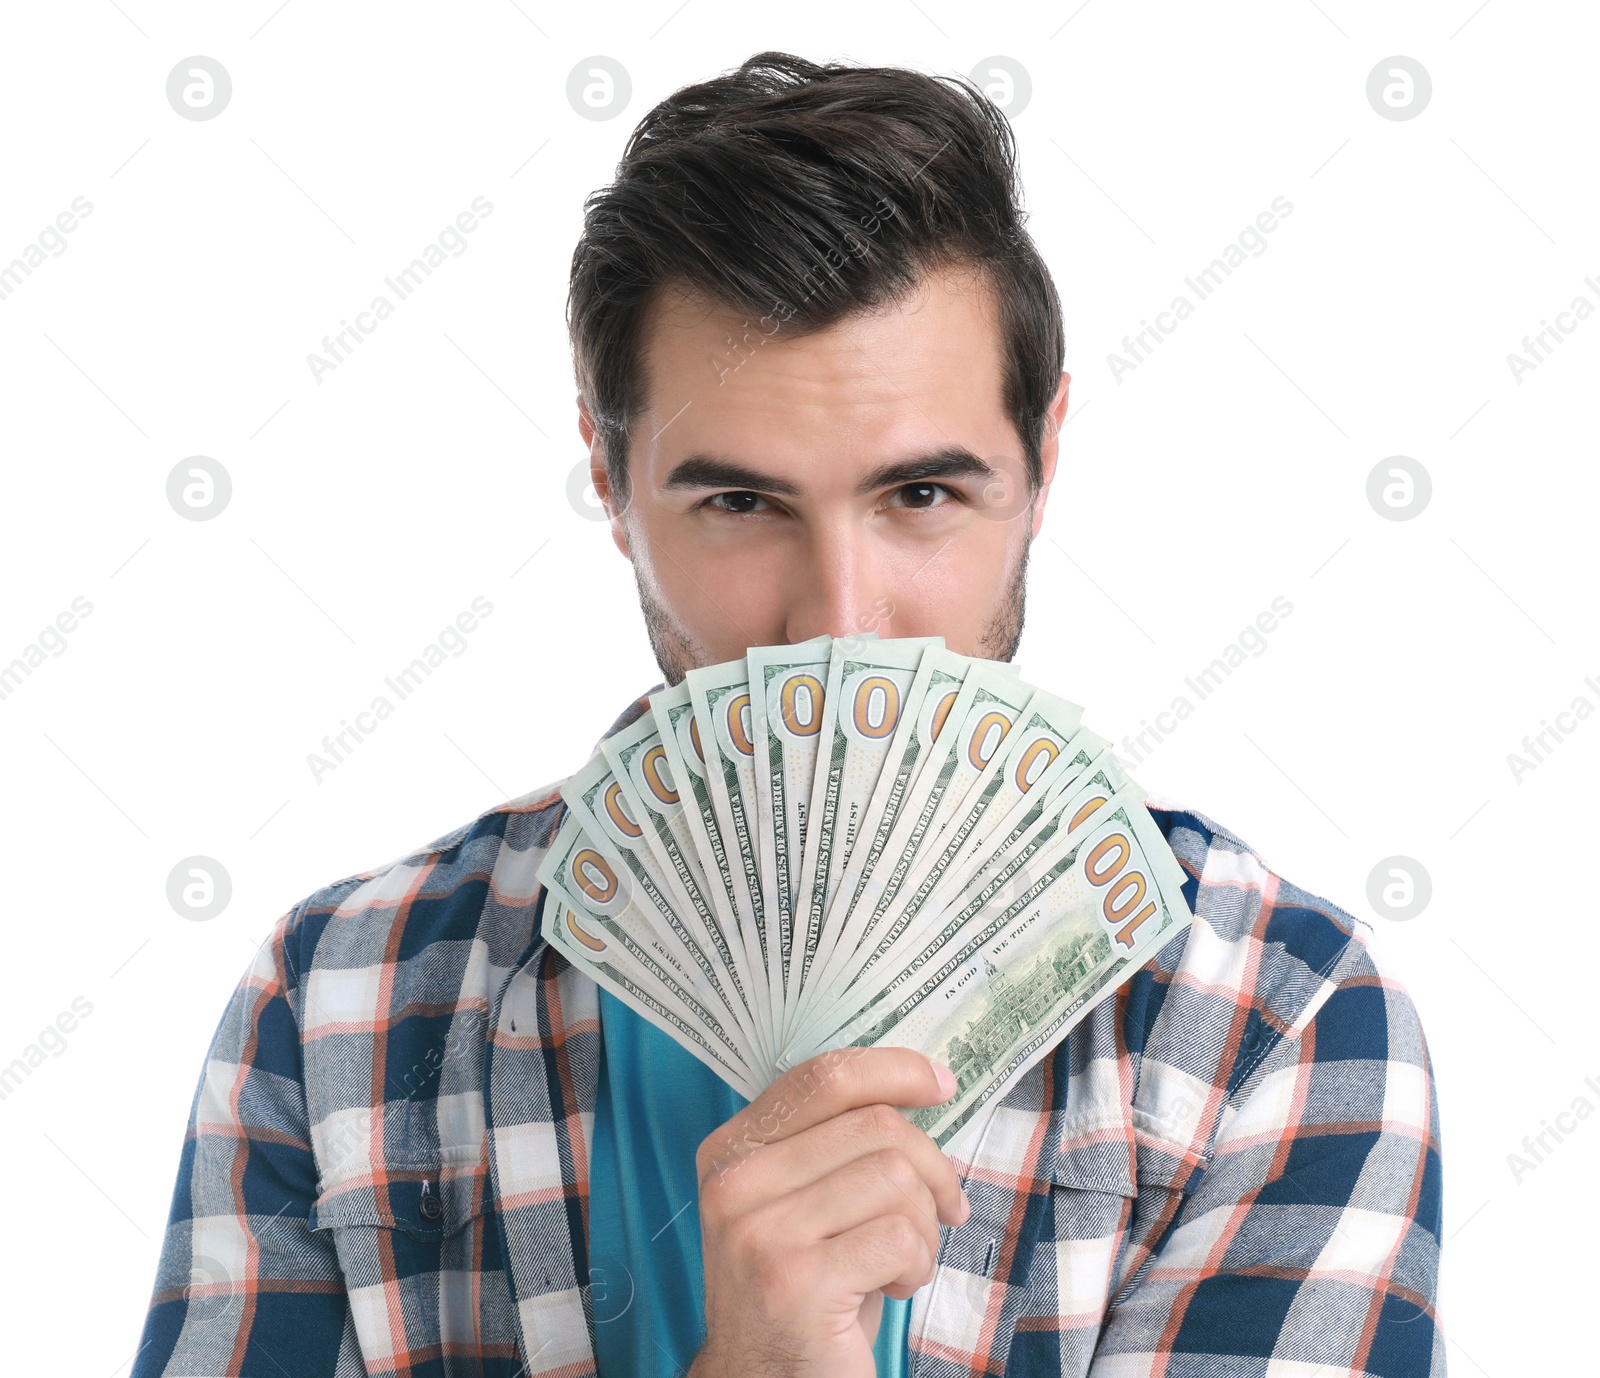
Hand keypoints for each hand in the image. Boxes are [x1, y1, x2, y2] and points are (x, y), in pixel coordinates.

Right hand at [686, 1046, 969, 1377]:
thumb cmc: (802, 1288)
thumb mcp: (802, 1203)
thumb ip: (832, 1143)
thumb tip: (916, 1086)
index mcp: (733, 1149)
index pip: (824, 1077)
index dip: (894, 1070)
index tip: (940, 1083)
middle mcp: (735, 1183)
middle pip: (875, 1126)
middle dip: (930, 1169)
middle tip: (942, 1210)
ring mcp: (760, 1232)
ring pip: (895, 1179)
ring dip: (922, 1227)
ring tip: (901, 1262)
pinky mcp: (795, 1282)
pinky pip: (899, 1238)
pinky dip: (916, 1266)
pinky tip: (890, 1289)